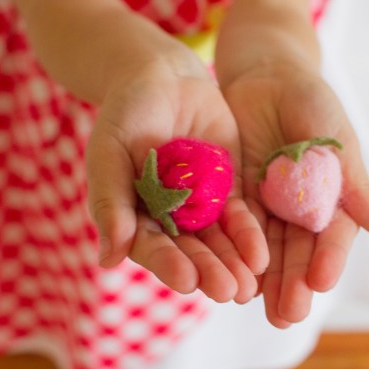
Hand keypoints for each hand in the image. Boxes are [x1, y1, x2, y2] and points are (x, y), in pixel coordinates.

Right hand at [85, 55, 267, 303]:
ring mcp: (200, 206)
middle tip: (227, 292)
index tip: (186, 281)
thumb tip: (107, 260)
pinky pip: (240, 216)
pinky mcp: (227, 190)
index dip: (168, 264)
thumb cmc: (126, 111)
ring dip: (233, 263)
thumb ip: (109, 201)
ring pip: (218, 241)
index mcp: (134, 216)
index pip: (151, 247)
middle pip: (190, 251)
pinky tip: (262, 256)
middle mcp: (168, 219)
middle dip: (208, 271)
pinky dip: (250, 235)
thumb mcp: (109, 151)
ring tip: (247, 286)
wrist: (164, 76)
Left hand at [223, 62, 368, 326]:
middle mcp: (301, 209)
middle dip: (294, 283)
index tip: (320, 282)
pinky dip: (237, 252)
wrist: (266, 75)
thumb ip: (354, 186)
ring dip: (266, 280)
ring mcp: (269, 205)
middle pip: (298, 252)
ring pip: (268, 249)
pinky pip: (238, 229)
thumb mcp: (334, 139)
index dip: (328, 259)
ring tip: (261, 309)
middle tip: (288, 316)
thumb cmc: (310, 101)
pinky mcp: (238, 196)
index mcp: (332, 197)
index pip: (332, 235)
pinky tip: (234, 276)